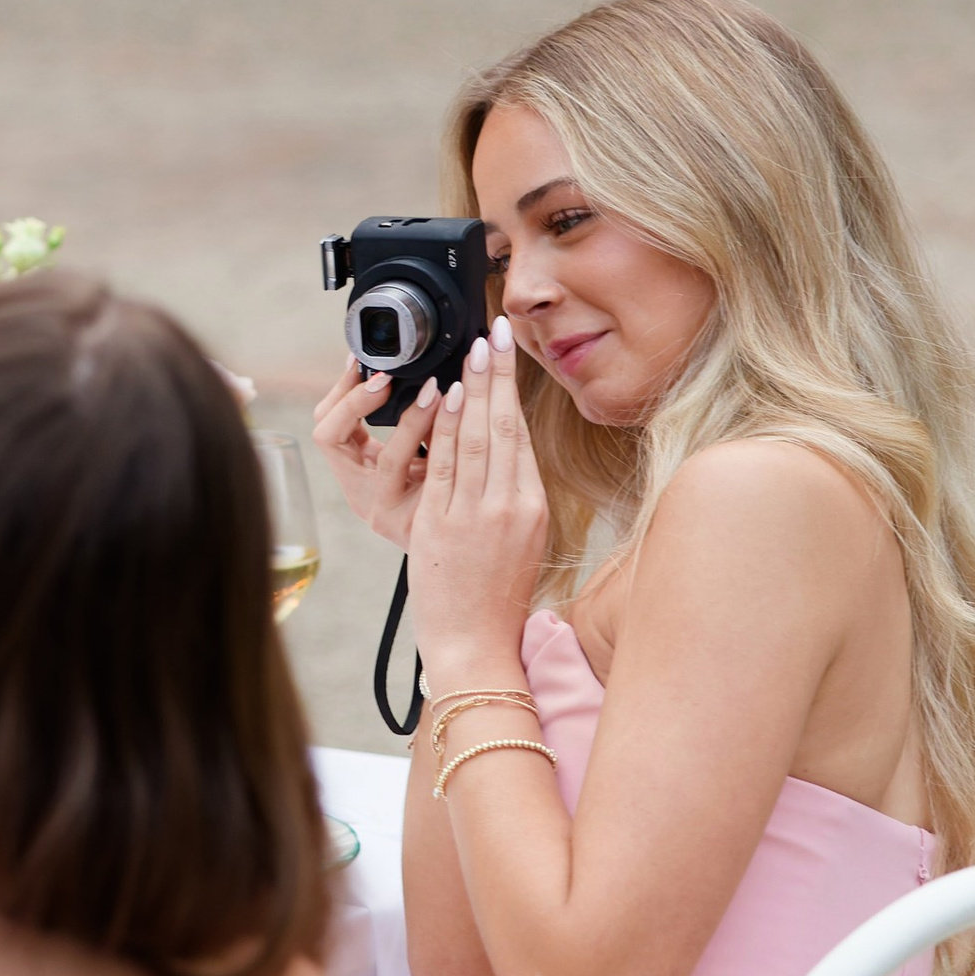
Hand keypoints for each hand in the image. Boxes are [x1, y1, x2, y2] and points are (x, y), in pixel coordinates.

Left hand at [312, 357, 437, 547]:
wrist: (436, 544)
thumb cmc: (447, 524)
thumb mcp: (454, 489)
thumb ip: (450, 450)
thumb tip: (457, 400)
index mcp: (384, 506)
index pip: (385, 459)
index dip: (407, 426)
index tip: (429, 396)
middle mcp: (359, 491)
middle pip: (330, 434)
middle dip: (354, 398)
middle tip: (386, 376)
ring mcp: (353, 475)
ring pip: (330, 425)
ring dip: (349, 393)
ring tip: (373, 367)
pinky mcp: (358, 459)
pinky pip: (346, 423)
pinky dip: (358, 398)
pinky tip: (375, 378)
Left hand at [406, 333, 549, 689]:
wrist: (475, 642)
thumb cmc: (495, 594)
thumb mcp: (522, 540)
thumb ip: (513, 495)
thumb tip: (504, 448)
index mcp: (533, 509)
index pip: (521, 436)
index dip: (513, 390)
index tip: (508, 355)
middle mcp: (509, 507)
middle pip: (504, 427)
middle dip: (499, 374)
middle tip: (495, 332)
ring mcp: (475, 515)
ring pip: (474, 438)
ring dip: (471, 388)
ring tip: (472, 350)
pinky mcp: (441, 524)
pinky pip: (442, 465)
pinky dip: (442, 426)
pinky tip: (443, 396)